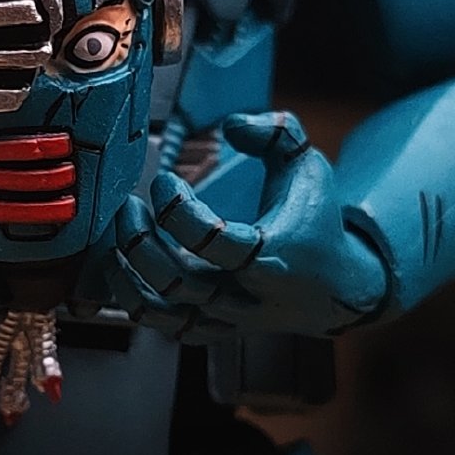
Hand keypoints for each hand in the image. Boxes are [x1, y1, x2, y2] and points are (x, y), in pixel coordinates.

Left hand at [109, 112, 387, 338]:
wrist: (338, 290)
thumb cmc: (316, 224)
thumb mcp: (309, 168)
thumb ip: (277, 133)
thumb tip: (232, 125)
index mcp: (272, 255)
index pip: (213, 241)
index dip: (176, 208)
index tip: (165, 181)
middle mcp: (246, 294)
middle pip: (176, 280)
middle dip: (139, 240)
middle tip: (129, 206)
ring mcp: (226, 317)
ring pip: (161, 310)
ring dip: (127, 273)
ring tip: (116, 236)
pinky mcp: (213, 329)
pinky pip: (162, 326)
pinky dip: (132, 300)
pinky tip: (121, 268)